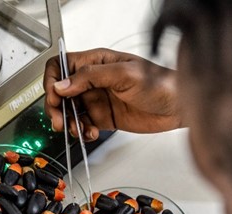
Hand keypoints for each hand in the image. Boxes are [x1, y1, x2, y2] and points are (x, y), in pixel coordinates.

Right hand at [44, 48, 181, 140]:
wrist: (179, 107)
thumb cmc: (160, 83)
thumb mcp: (124, 74)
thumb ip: (91, 77)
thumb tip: (63, 85)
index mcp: (96, 63)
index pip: (61, 66)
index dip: (52, 81)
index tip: (54, 98)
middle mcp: (94, 80)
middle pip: (61, 92)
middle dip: (56, 107)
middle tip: (60, 122)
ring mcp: (98, 100)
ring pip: (70, 111)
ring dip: (68, 122)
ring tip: (77, 130)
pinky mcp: (104, 118)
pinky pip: (84, 125)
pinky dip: (82, 132)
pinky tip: (91, 133)